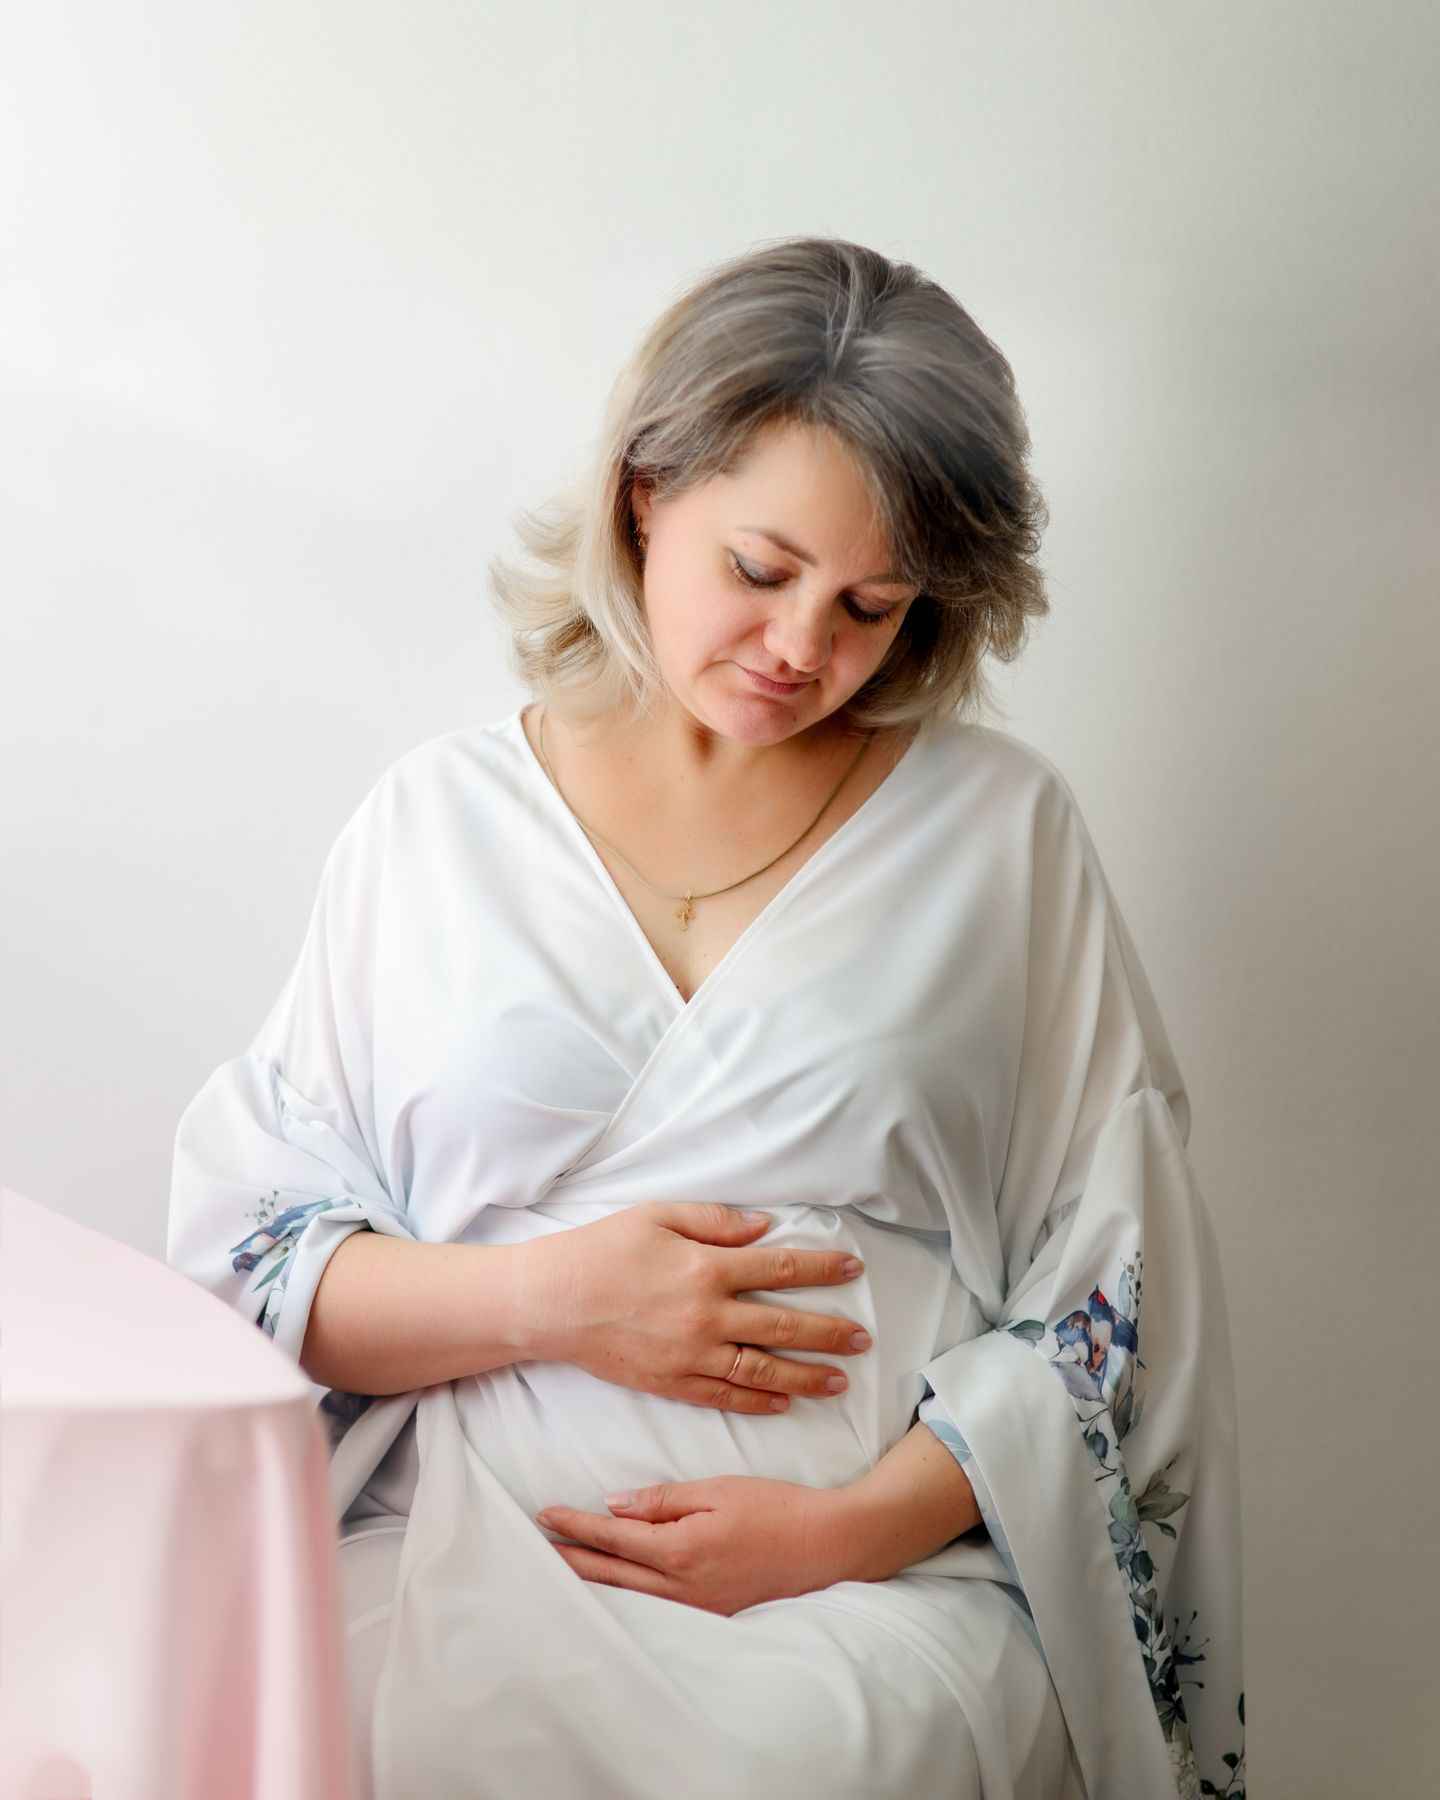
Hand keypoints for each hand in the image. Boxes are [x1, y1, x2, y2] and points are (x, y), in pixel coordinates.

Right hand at [519, 1201, 873, 1415]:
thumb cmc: (599, 1250)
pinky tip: (783, 1401)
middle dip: (829, 1334)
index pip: (779, 1268)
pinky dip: (758, 1400)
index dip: (821, 1270)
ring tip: (838, 1382)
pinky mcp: (670, 1383)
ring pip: (762, 1370)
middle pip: (783, 1327)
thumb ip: (714, 1222)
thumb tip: (763, 1228)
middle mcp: (705, 1316)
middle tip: (863, 1340)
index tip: (852, 1271)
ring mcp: (689, 1355)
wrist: (549, 1302)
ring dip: (805, 1377)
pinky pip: (724, 1396)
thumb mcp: (657, 1216)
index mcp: (705, 1267)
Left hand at [534, 1475, 854, 1615]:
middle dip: (570, 1559)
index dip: (575, 1526)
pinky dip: (625, 1596)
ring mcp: (697, 1607)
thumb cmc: (776, 1508)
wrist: (827, 1545)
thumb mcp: (717, 1490)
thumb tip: (614, 1504)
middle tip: (534, 1548)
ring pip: (629, 1596)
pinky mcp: (712, 1614)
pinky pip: (655, 1607)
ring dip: (592, 1580)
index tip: (544, 1515)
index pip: (613, 1537)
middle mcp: (682, 1586)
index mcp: (681, 1549)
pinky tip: (612, 1590)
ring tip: (561, 1569)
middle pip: (611, 1573)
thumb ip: (663, 1499)